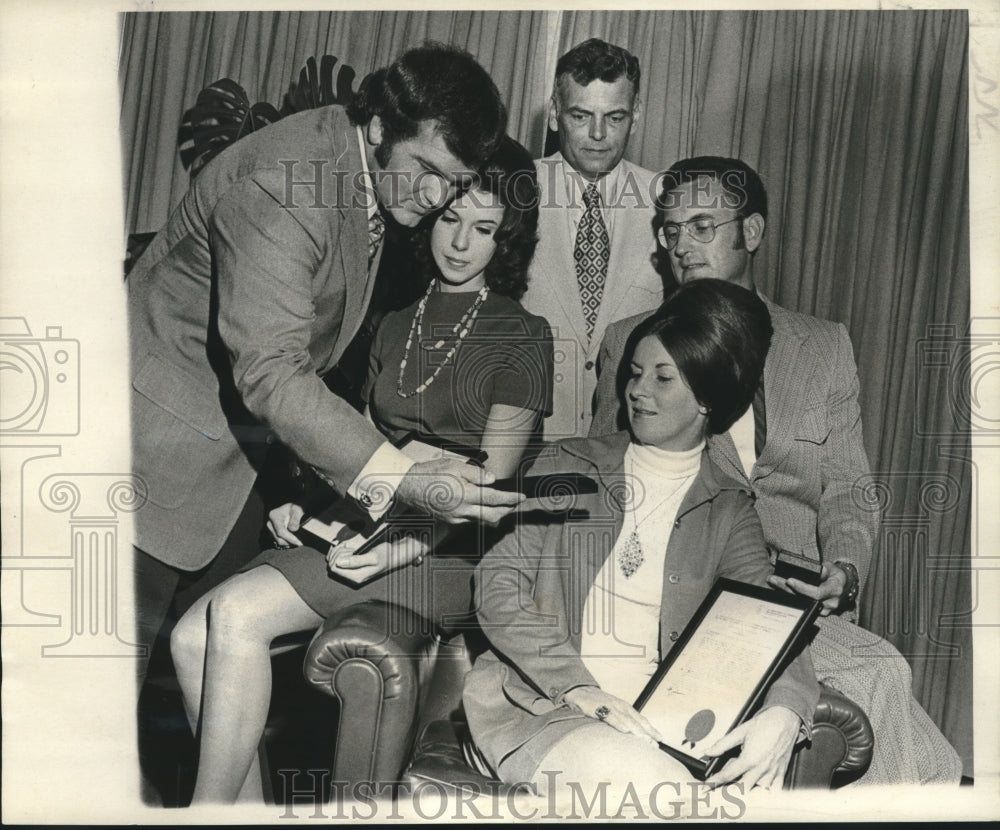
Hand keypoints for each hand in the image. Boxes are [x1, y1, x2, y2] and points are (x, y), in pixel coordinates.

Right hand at [267, 502, 303, 547]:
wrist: (296, 506)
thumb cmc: (297, 506)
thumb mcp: (298, 509)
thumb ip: (296, 518)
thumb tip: (292, 529)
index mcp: (274, 516)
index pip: (281, 532)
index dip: (290, 538)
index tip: (299, 543)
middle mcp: (270, 523)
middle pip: (279, 538)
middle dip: (290, 542)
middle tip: (300, 543)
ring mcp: (271, 528)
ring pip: (279, 541)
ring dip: (289, 542)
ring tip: (298, 541)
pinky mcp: (274, 532)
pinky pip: (280, 540)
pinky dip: (287, 541)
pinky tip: (294, 539)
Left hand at [327, 535, 429, 584]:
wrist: (393, 556)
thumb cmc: (385, 556)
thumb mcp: (373, 557)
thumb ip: (356, 561)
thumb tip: (339, 563)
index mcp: (357, 576)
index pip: (334, 569)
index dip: (336, 557)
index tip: (346, 548)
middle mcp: (352, 577)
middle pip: (332, 565)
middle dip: (337, 553)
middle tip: (348, 546)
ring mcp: (352, 572)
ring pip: (333, 562)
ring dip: (338, 551)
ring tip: (349, 547)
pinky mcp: (352, 567)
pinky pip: (338, 560)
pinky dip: (340, 552)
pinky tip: (347, 547)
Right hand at [395, 458, 522, 525]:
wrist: (409, 486)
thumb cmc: (429, 474)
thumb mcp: (454, 466)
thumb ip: (476, 473)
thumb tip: (492, 479)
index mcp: (465, 495)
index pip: (494, 499)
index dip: (510, 499)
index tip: (521, 497)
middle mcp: (462, 510)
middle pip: (493, 516)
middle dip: (507, 511)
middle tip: (515, 504)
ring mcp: (456, 518)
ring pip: (483, 521)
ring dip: (495, 514)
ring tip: (502, 506)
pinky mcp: (450, 521)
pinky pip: (471, 521)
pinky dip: (481, 516)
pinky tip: (482, 507)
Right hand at [562, 686, 663, 746]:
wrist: (580, 691)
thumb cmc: (597, 703)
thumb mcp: (612, 710)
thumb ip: (621, 720)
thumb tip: (631, 734)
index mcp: (624, 707)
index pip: (641, 719)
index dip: (651, 729)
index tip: (660, 739)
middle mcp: (620, 706)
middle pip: (637, 721)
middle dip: (647, 733)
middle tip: (655, 745)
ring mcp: (610, 706)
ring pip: (626, 720)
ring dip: (637, 731)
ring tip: (645, 741)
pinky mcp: (599, 708)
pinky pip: (610, 717)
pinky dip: (618, 723)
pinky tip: (625, 730)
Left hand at [703, 706, 800, 790]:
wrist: (785, 720)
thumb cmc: (764, 724)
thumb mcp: (739, 732)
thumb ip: (722, 744)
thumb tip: (708, 751)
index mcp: (749, 759)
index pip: (728, 775)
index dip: (715, 782)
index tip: (706, 787)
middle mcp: (761, 769)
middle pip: (741, 789)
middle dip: (727, 792)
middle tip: (717, 793)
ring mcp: (772, 773)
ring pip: (757, 792)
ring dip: (746, 792)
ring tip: (737, 786)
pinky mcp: (781, 774)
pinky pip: (775, 791)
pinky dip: (766, 794)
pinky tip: (758, 792)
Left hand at [767, 562, 846, 615]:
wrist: (842, 585)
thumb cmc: (835, 575)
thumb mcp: (832, 568)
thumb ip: (825, 569)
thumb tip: (819, 570)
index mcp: (834, 591)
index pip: (816, 593)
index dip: (802, 588)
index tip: (789, 581)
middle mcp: (829, 603)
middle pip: (805, 599)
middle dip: (787, 589)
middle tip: (773, 580)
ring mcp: (823, 610)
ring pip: (801, 603)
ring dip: (785, 593)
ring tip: (772, 581)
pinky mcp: (817, 611)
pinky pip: (802, 605)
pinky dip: (789, 597)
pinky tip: (778, 588)